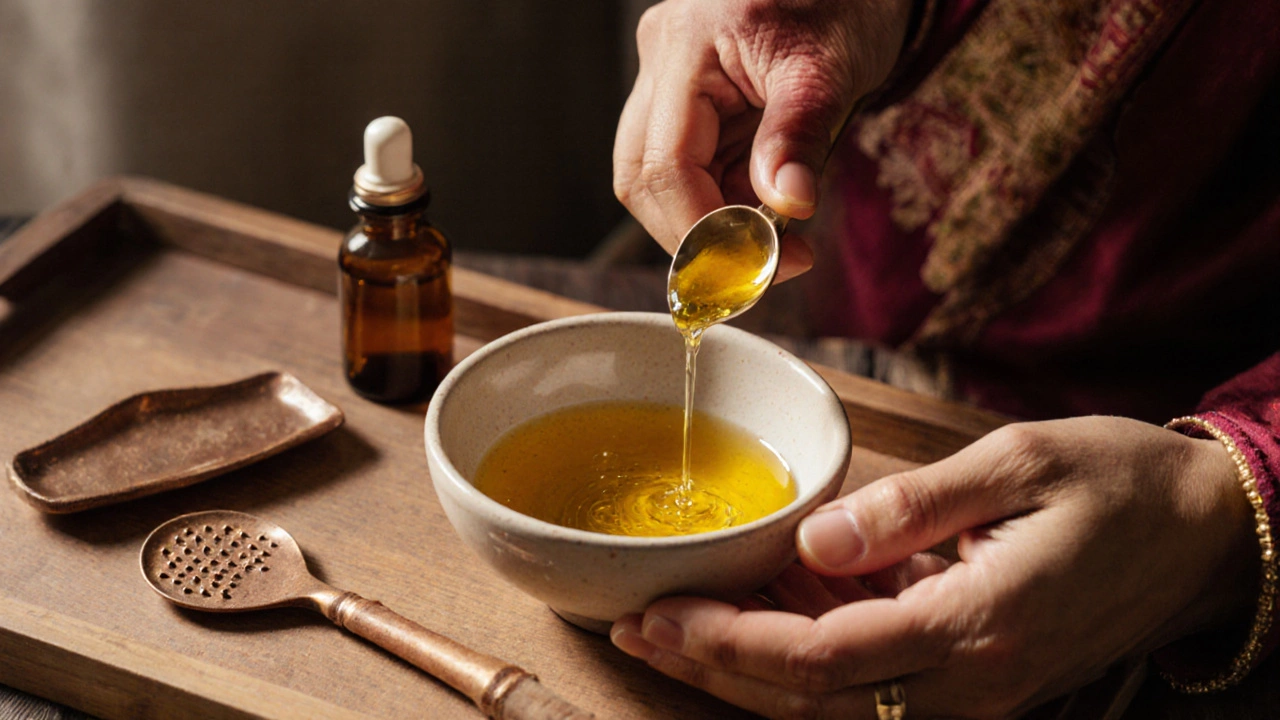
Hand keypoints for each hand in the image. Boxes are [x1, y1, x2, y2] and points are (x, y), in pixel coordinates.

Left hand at [611, 417, 1257, 717]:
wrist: (1206, 536)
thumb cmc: (1121, 486)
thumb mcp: (1021, 463)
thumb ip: (914, 507)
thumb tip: (815, 538)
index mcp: (978, 625)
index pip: (825, 658)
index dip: (731, 641)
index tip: (661, 612)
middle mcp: (972, 683)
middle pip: (812, 700)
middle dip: (715, 668)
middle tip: (635, 629)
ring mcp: (975, 693)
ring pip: (833, 707)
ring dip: (746, 674)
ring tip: (669, 631)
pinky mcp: (975, 681)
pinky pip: (870, 686)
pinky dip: (803, 661)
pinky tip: (754, 619)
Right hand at [613, 0, 912, 281]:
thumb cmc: (843, 2)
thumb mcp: (830, 68)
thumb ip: (799, 136)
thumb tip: (788, 206)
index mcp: (685, 44)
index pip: (667, 164)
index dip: (707, 228)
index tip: (766, 261)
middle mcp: (660, 61)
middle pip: (642, 177)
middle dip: (697, 235)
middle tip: (761, 265)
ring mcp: (667, 80)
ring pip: (657, 180)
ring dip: (711, 221)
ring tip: (774, 234)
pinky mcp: (686, 101)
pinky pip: (687, 169)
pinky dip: (722, 201)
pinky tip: (765, 208)